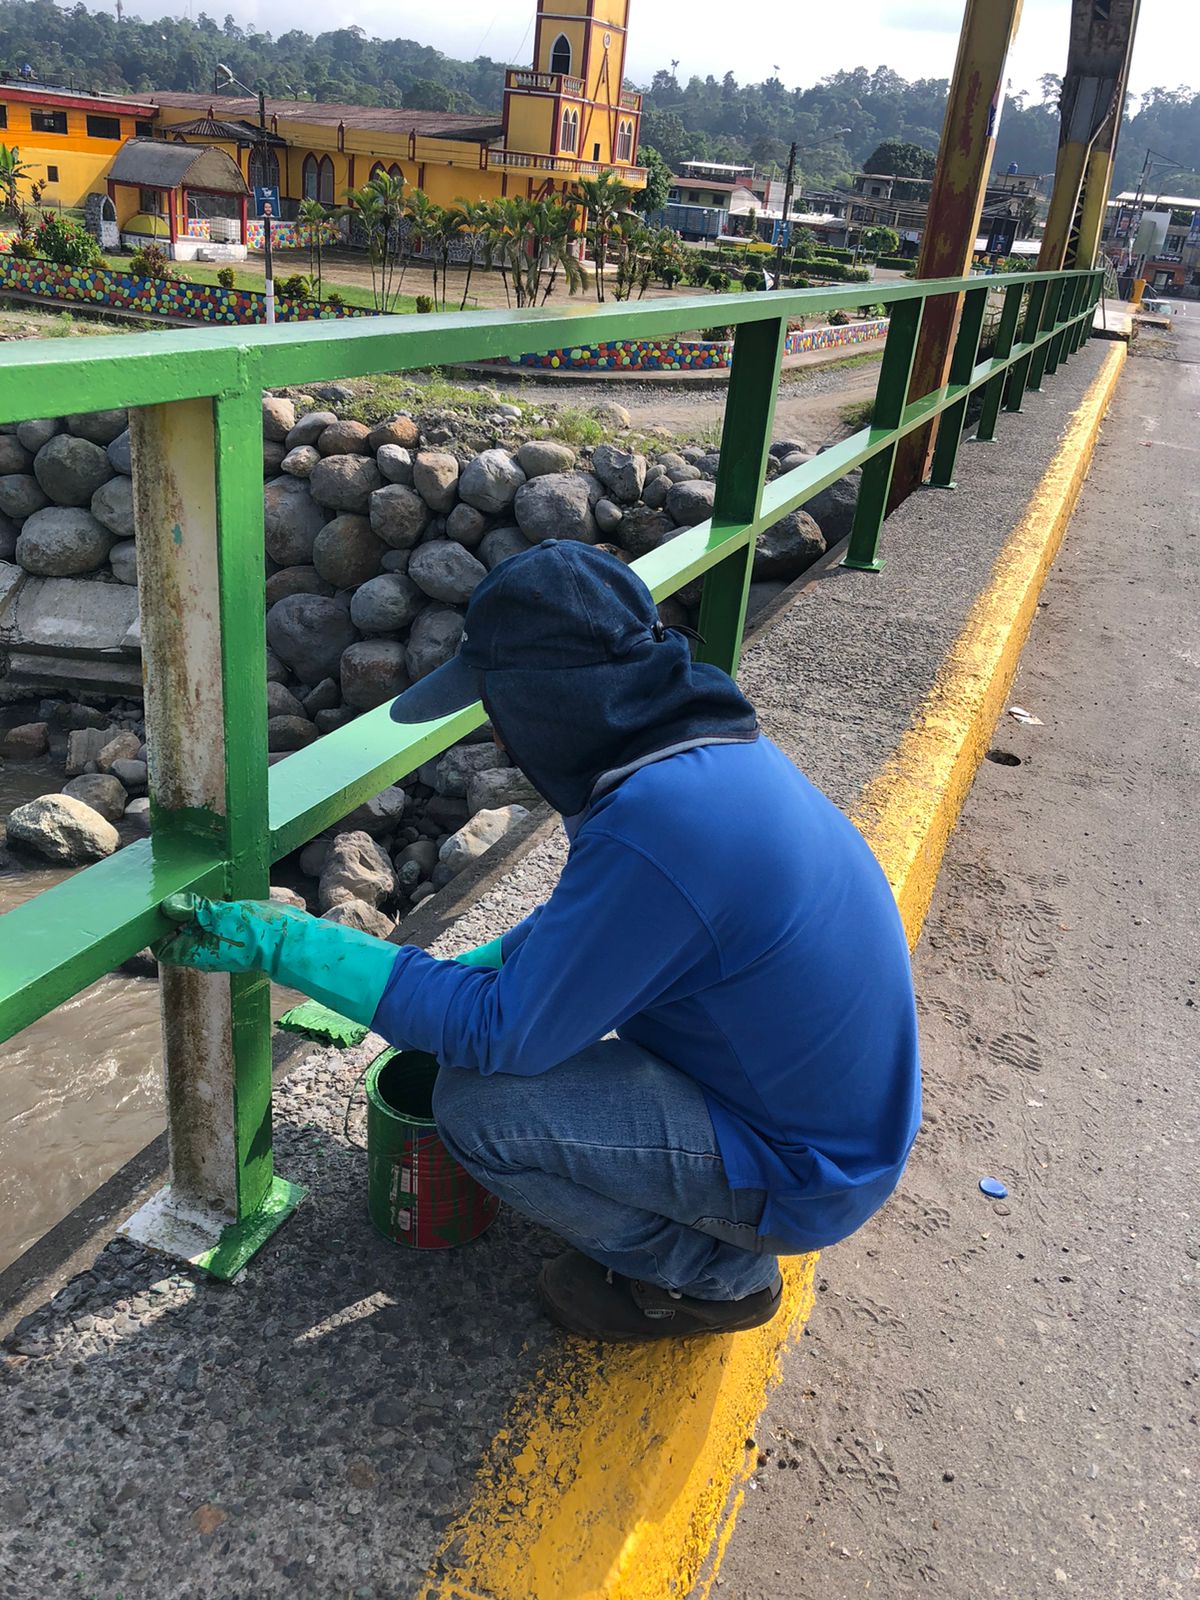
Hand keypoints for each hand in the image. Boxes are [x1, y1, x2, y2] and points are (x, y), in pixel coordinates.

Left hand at [157, 892, 309, 973]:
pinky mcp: (235, 932)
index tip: (158, 908)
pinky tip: (215, 894)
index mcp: (196, 953)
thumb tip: (169, 905)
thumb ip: (195, 909)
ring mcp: (221, 942)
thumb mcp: (221, 915)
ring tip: (194, 889)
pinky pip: (215, 922)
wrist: (291, 941)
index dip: (157, 930)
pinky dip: (211, 909)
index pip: (164, 947)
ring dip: (195, 910)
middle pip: (180, 934)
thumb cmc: (256, 933)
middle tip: (175, 892)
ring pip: (198, 926)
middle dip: (176, 915)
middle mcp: (205, 950)